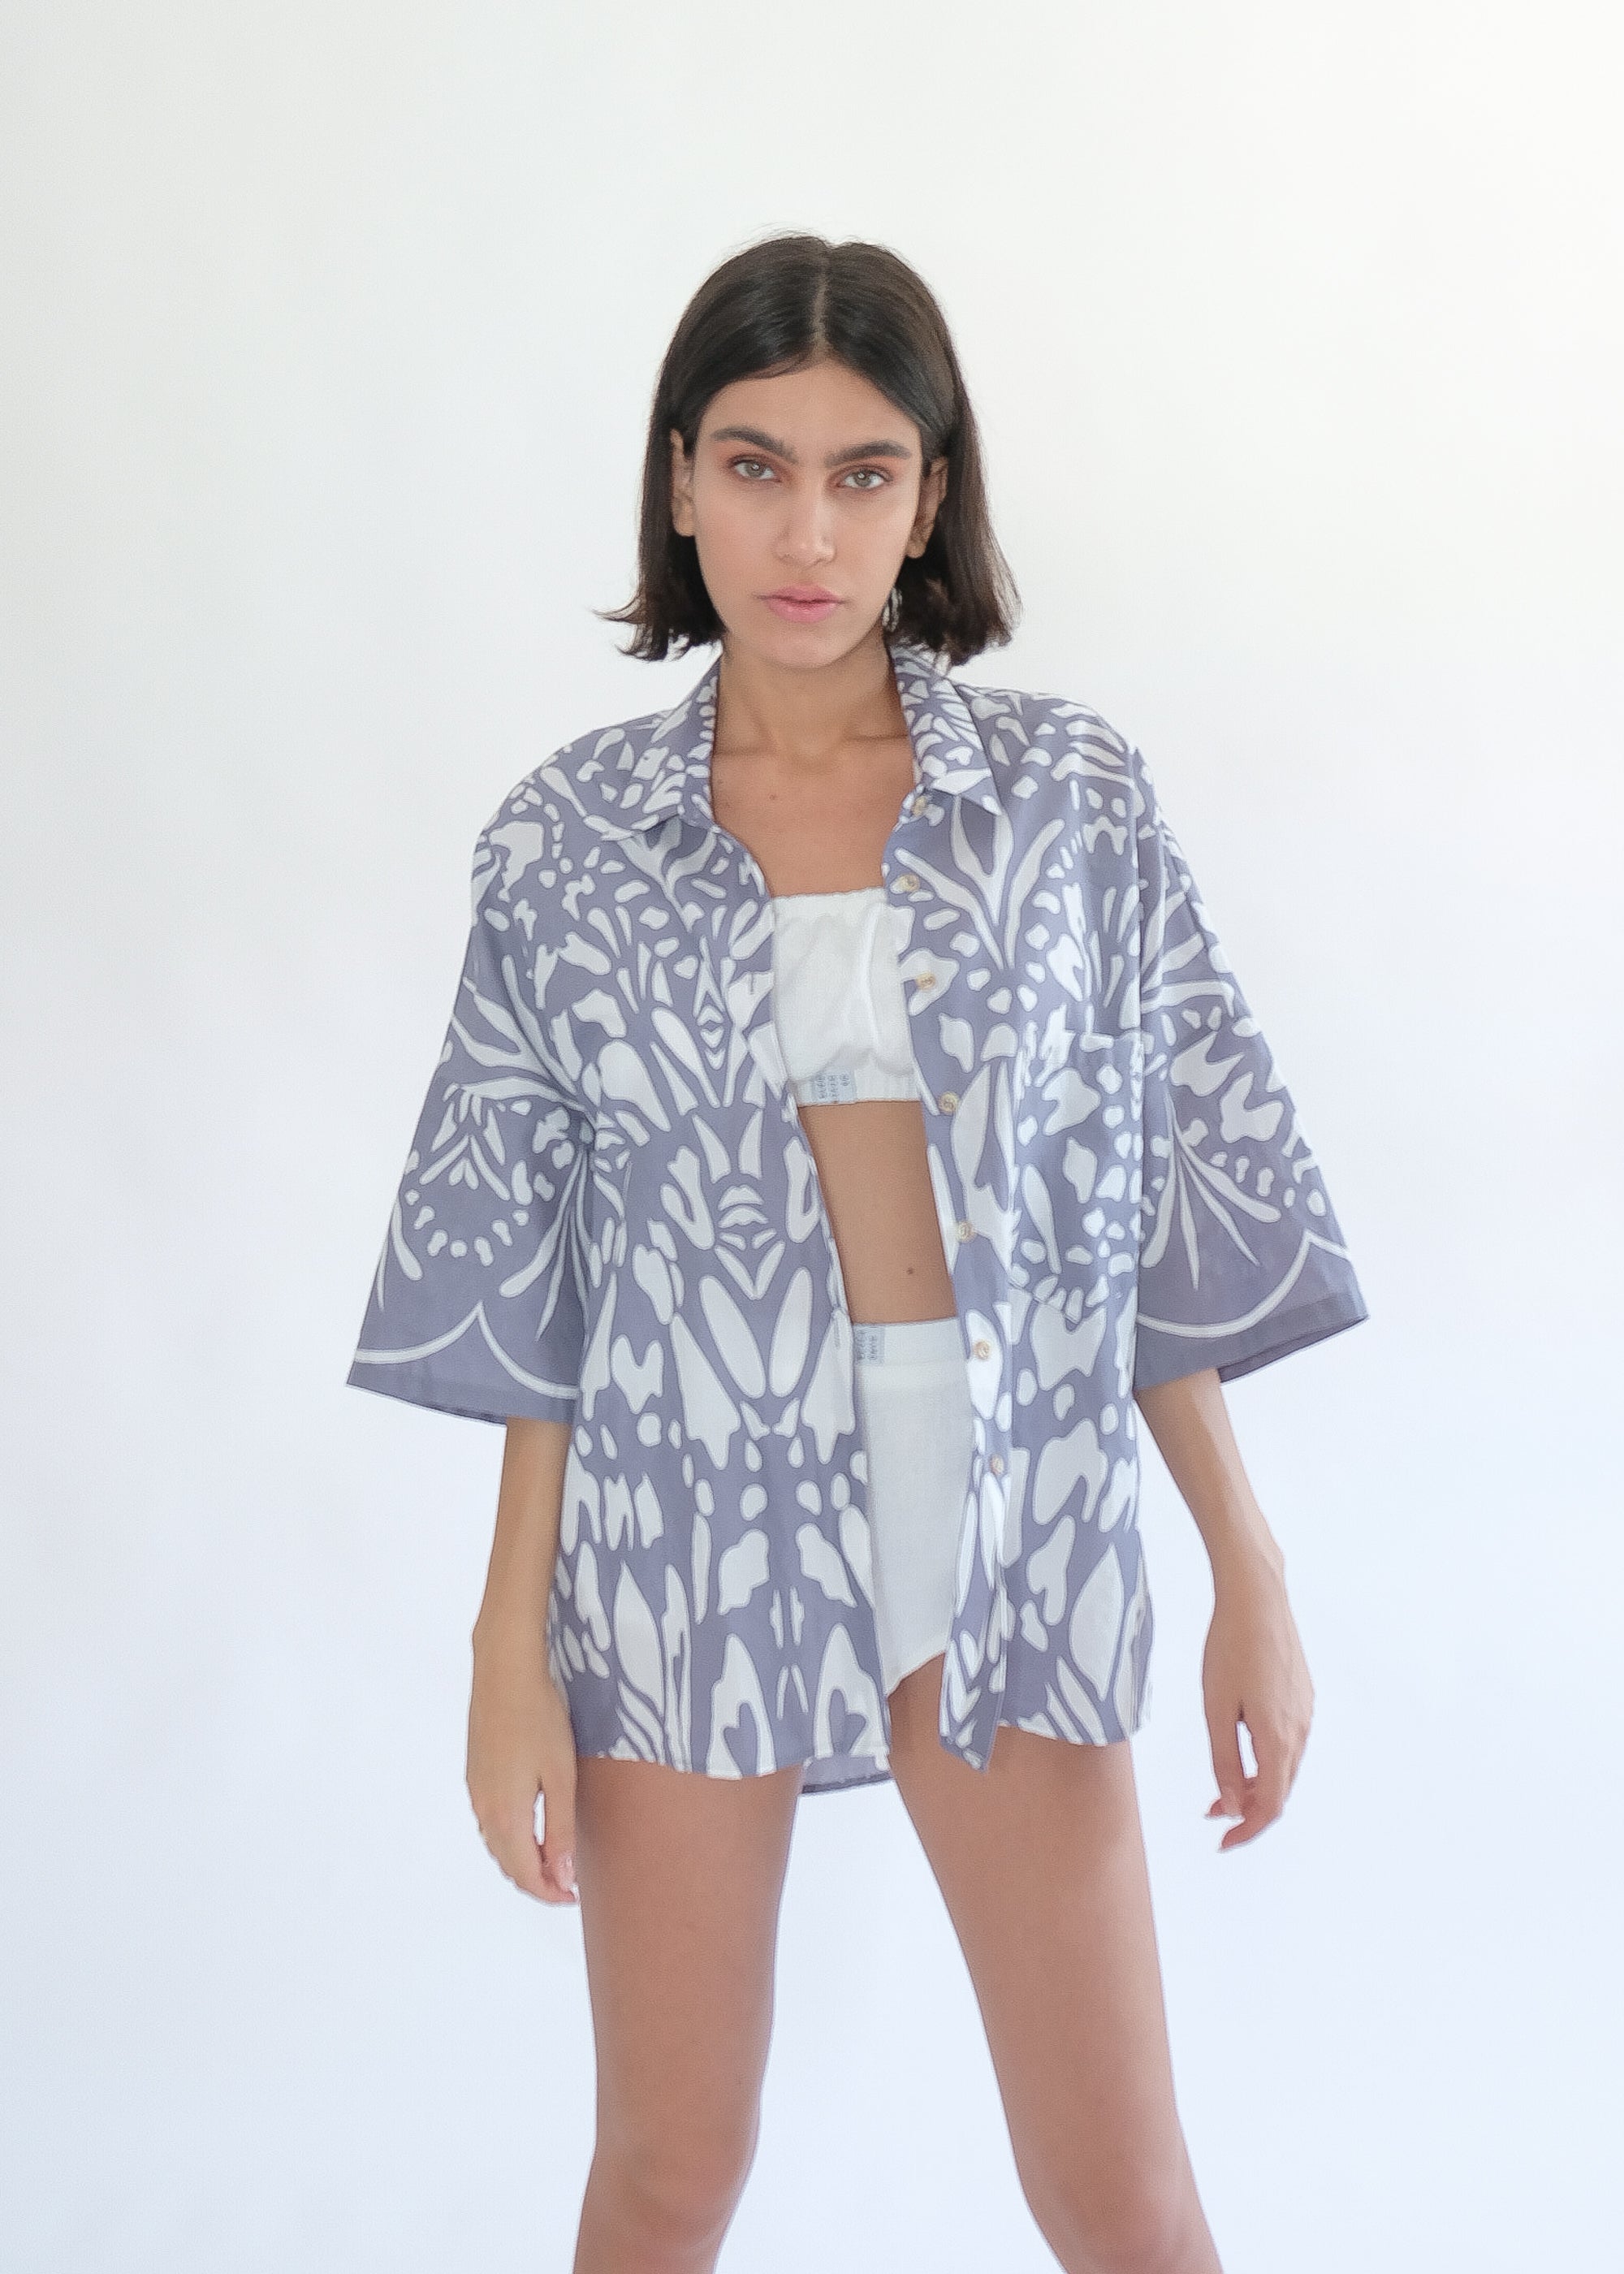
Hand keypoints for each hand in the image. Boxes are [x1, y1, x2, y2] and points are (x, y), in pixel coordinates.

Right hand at [467, 1617, 579, 1903]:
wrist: (504, 1671)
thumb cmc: (541, 1719)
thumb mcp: (561, 1776)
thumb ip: (559, 1830)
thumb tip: (560, 1878)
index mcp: (505, 1814)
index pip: (524, 1873)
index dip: (548, 1893)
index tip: (573, 1897)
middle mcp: (483, 1809)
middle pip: (506, 1864)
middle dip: (535, 1881)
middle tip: (568, 1883)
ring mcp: (475, 1790)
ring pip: (496, 1844)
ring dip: (521, 1860)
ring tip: (553, 1859)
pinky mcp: (475, 1773)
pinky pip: (489, 1822)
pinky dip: (509, 1838)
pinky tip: (530, 1827)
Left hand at [1201, 1553, 1313, 1850]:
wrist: (1257, 1598)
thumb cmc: (1229, 1648)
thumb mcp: (1216, 1709)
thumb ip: (1224, 1761)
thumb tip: (1229, 1806)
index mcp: (1279, 1738)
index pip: (1270, 1805)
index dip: (1247, 1830)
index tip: (1222, 1842)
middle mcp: (1300, 1730)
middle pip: (1280, 1790)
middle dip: (1247, 1809)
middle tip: (1212, 1814)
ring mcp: (1305, 1712)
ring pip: (1284, 1766)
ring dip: (1256, 1783)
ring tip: (1222, 1785)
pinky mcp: (1303, 1695)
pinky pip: (1288, 1742)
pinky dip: (1266, 1758)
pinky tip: (1243, 1748)